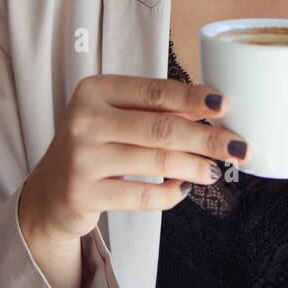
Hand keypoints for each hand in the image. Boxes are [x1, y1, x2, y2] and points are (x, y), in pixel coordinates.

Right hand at [18, 75, 249, 248]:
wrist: (49, 191)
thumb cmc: (94, 144)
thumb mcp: (117, 117)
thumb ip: (156, 110)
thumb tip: (211, 110)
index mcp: (94, 91)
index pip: (154, 91)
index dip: (193, 98)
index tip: (224, 105)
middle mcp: (84, 120)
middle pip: (160, 128)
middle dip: (206, 138)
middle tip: (237, 146)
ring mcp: (82, 158)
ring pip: (155, 162)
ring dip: (194, 167)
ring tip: (214, 171)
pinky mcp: (84, 194)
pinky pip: (142, 197)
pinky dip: (170, 194)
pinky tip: (184, 189)